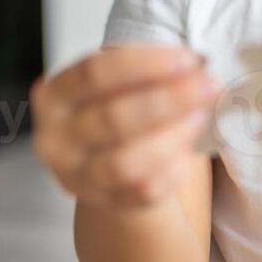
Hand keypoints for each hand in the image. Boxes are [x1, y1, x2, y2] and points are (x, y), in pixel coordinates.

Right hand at [30, 44, 218, 208]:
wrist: (107, 157)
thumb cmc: (116, 106)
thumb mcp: (116, 81)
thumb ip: (145, 71)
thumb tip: (196, 66)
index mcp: (54, 95)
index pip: (94, 74)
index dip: (145, 65)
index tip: (188, 59)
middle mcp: (55, 138)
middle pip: (113, 118)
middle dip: (169, 100)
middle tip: (208, 86)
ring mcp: (76, 176)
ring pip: (126, 164)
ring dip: (172, 138)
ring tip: (202, 117)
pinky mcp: (103, 202)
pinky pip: (143, 191)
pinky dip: (173, 168)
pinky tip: (191, 148)